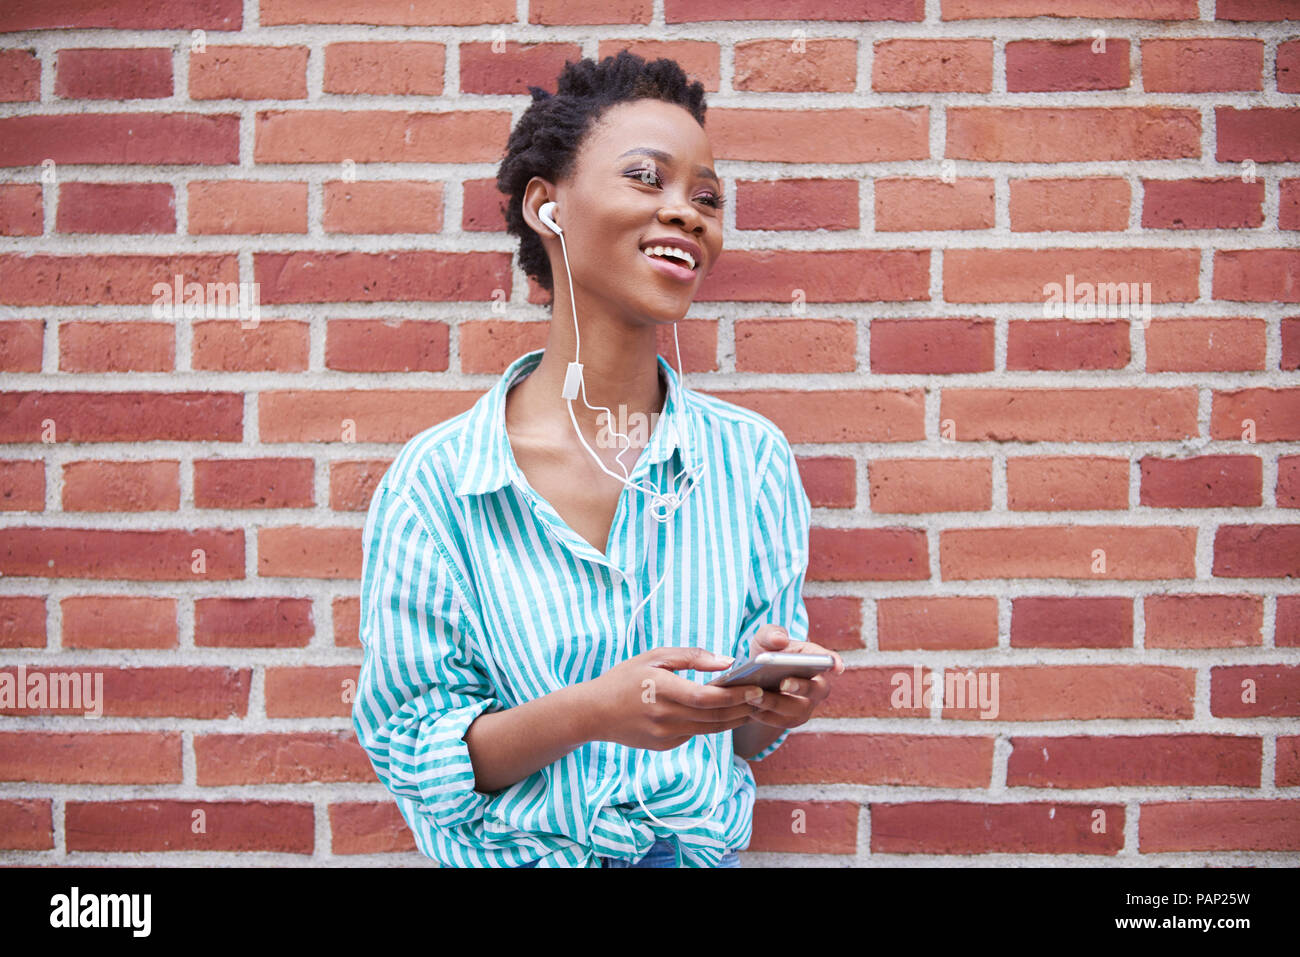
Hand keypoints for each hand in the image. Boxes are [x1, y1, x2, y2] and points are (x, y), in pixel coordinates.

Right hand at [586, 646, 766, 750]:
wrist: (594, 713)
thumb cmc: (625, 678)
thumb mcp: (654, 656)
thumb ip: (691, 657)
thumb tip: (726, 661)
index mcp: (662, 689)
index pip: (707, 698)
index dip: (735, 695)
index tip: (757, 688)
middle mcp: (665, 716)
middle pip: (715, 716)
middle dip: (743, 707)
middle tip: (765, 696)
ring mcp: (665, 735)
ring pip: (710, 729)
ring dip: (734, 719)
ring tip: (753, 706)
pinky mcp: (665, 746)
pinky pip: (696, 734)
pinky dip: (713, 724)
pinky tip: (726, 714)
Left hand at [741, 623, 844, 731]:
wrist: (756, 680)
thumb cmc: (766, 653)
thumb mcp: (764, 639)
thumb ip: (771, 634)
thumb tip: (780, 640)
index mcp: (813, 659)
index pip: (828, 660)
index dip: (834, 663)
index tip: (836, 666)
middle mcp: (816, 684)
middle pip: (816, 689)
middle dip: (801, 687)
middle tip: (783, 683)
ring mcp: (807, 704)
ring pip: (797, 709)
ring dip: (776, 704)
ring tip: (755, 696)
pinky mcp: (793, 719)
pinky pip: (782, 721)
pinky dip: (766, 715)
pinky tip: (751, 708)